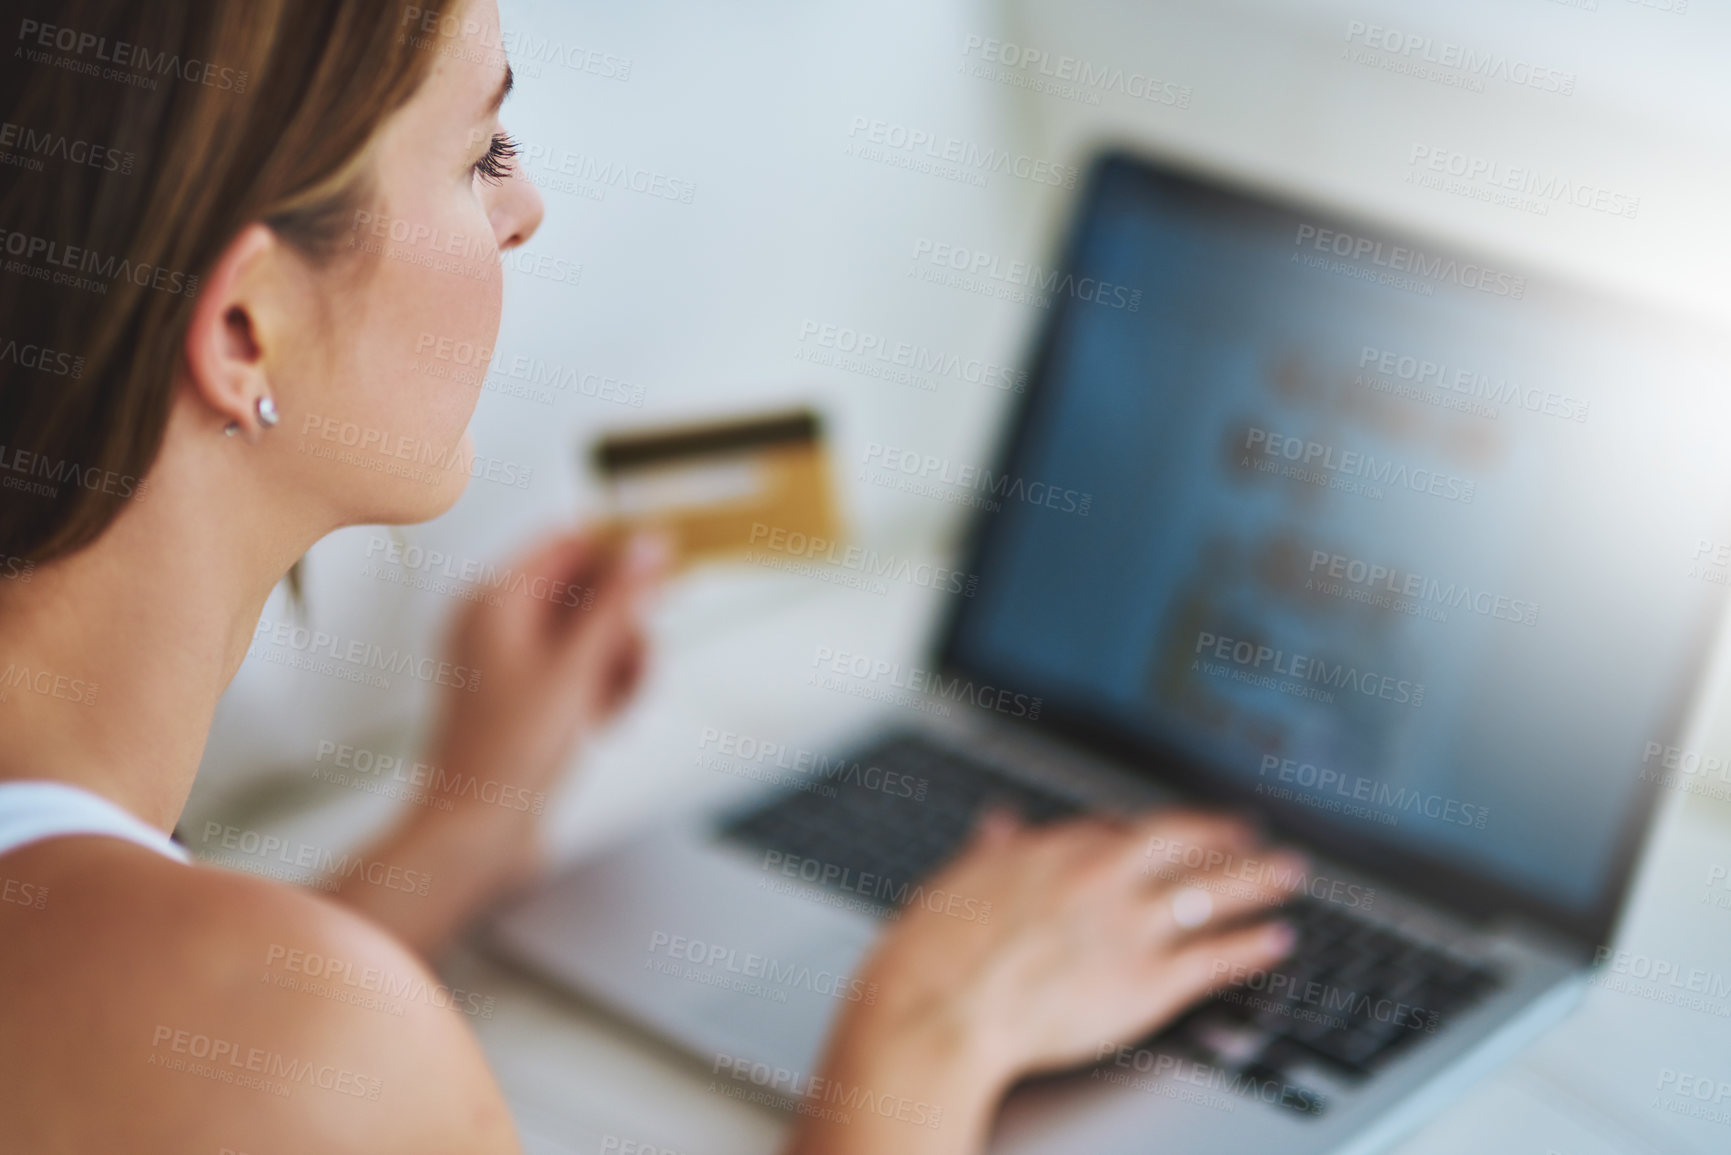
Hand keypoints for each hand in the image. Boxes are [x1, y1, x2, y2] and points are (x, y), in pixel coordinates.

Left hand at [330, 528, 666, 955]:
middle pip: (585, 592)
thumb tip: (646, 548)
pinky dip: (604, 689)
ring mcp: (515, 663)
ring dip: (620, 662)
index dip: (616, 553)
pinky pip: (583, 671)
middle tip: (637, 655)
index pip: (565, 543)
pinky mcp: (531, 698)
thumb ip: (617, 602)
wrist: (478, 830)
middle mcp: (499, 626)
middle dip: (623, 624)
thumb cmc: (502, 755)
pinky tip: (606, 720)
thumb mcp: (576, 668)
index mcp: (494, 602)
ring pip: (592, 635)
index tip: (661, 566)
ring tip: (619, 701)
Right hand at [791, 809, 1301, 1154]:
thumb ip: (992, 850)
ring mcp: (1129, 926)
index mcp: (1055, 850)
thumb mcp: (960, 881)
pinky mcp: (1148, 981)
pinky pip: (1213, 957)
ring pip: (1209, 894)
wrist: (943, 1007)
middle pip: (1180, 846)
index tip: (1170, 835)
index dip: (1153, 834)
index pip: (1120, 831)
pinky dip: (1250, 946)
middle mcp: (1102, 876)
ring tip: (1289, 872)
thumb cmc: (936, 952)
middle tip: (1250, 834)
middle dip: (1220, 838)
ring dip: (1256, 881)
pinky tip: (1276, 939)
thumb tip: (1000, 823)